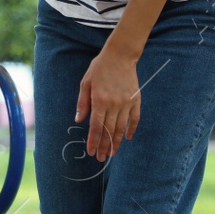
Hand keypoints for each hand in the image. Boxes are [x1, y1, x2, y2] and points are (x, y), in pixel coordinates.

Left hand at [74, 45, 140, 160]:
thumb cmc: (100, 68)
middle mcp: (113, 104)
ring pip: (121, 128)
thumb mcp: (86, 83)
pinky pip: (135, 119)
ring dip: (116, 142)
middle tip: (100, 158)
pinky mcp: (136, 100)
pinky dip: (131, 129)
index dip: (93, 141)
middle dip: (103, 146)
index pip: (95, 126)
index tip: (90, 152)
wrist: (120, 55)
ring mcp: (126, 103)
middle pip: (108, 131)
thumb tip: (79, 120)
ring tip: (112, 153)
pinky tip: (127, 138)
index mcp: (99, 100)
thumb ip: (83, 102)